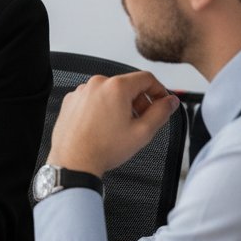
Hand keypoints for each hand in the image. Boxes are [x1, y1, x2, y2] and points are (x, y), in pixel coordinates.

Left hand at [48, 71, 179, 175]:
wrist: (74, 161)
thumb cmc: (104, 148)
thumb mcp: (143, 132)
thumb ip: (161, 112)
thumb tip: (170, 101)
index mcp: (115, 87)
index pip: (146, 78)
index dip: (159, 90)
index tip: (162, 102)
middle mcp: (96, 84)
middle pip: (127, 85)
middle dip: (139, 101)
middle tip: (142, 120)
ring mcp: (81, 92)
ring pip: (109, 92)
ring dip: (120, 105)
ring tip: (120, 127)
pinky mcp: (70, 101)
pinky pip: (92, 99)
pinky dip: (102, 108)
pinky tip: (103, 126)